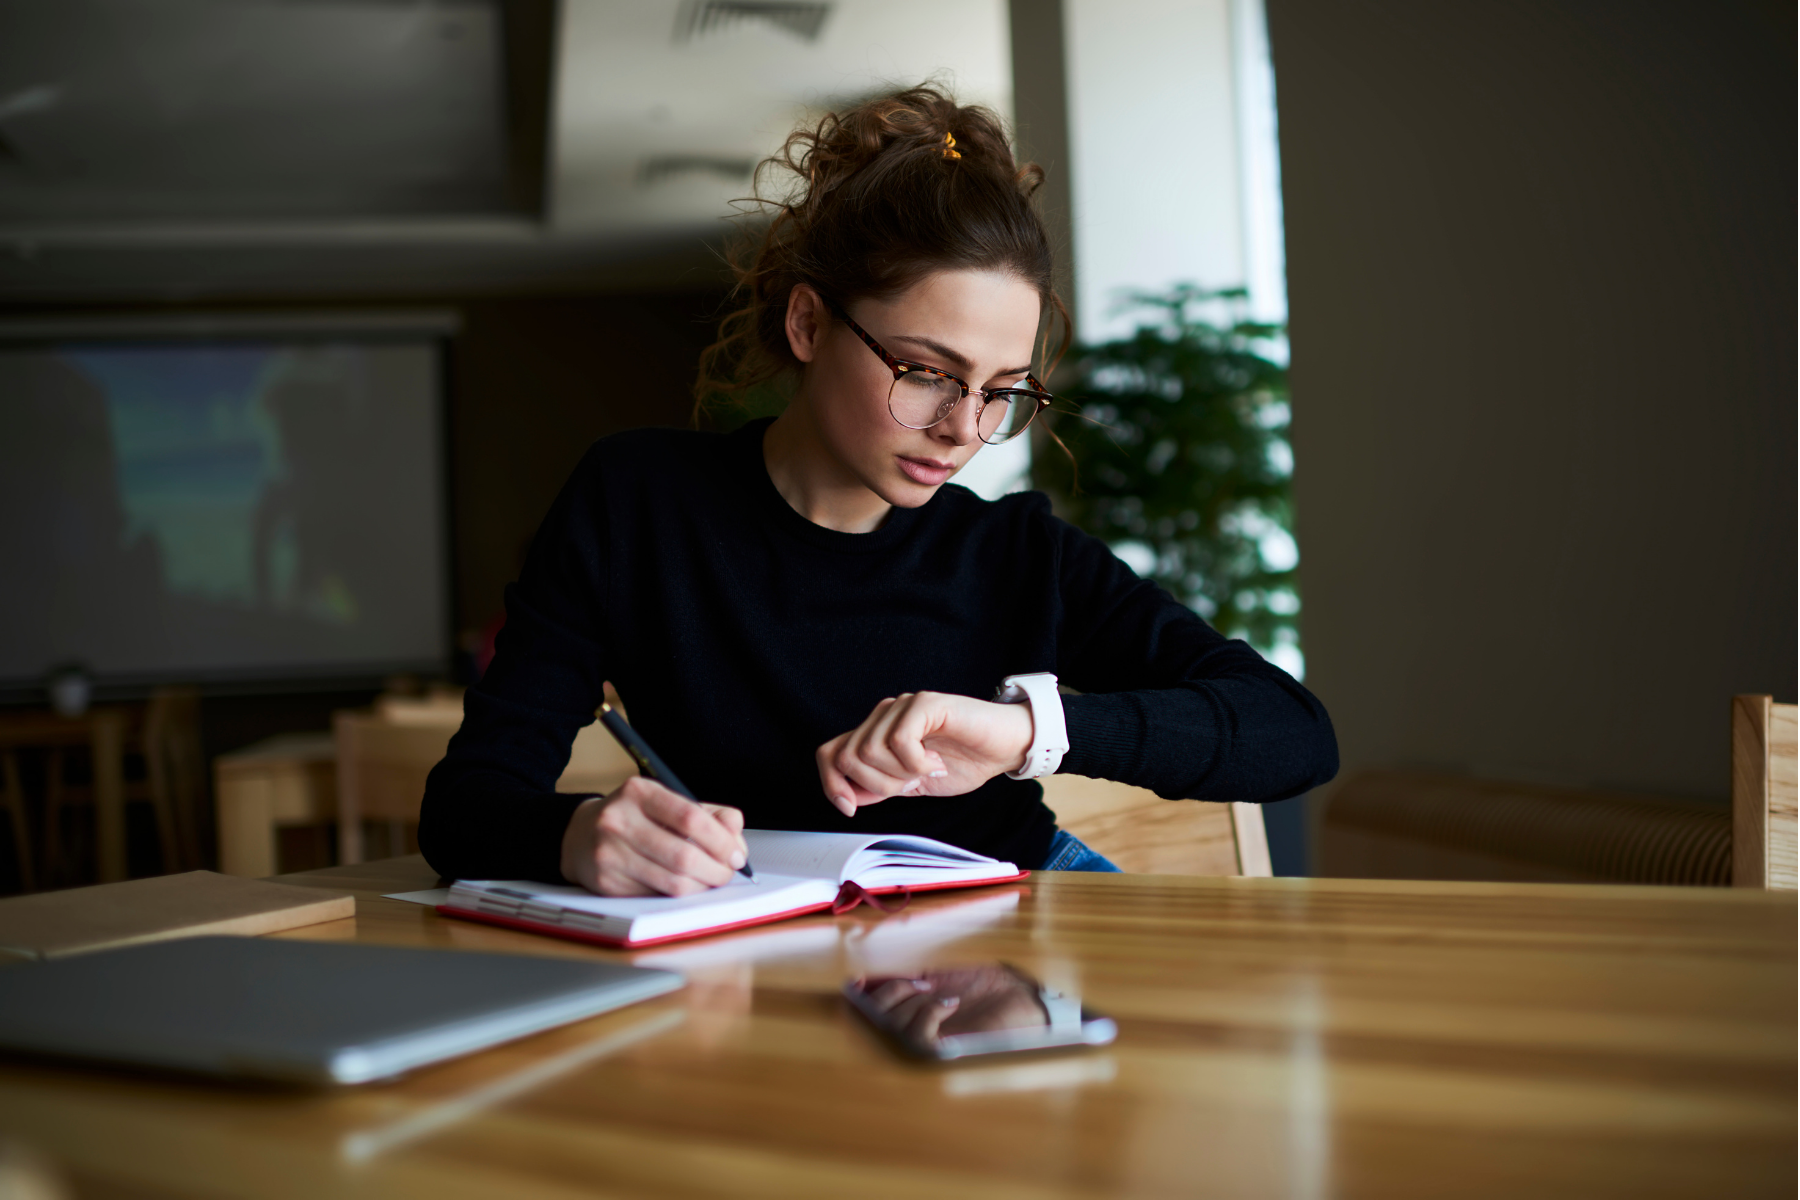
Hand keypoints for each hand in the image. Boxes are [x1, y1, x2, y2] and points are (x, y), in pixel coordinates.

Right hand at [559, 777, 747, 895]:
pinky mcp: (606, 883)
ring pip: (672, 882)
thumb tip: (736, 840)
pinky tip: (682, 886)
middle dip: (716, 871)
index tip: (736, 855)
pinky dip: (678, 896)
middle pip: (684, 856)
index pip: (691, 818)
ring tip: (709, 881)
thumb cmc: (638, 819)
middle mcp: (619, 820)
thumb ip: (711, 816)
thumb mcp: (669, 804)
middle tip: (727, 874)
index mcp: (639, 792)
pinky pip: (656, 896)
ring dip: (702, 887)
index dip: (721, 841)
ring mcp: (609, 853)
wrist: (581, 835)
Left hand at [816, 691, 1032, 816]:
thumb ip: (880, 787)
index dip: (830, 784)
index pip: (830, 753)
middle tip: (911, 784)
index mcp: (877, 734)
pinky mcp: (925, 703)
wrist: (1004, 748)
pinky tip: (936, 763)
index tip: (850, 809)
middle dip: (877, 784)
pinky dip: (917, 762)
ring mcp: (903, 706)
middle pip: (847, 756)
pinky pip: (900, 739)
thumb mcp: (912, 784)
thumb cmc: (964, 762)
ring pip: (870, 750)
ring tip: (928, 771)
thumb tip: (847, 796)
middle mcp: (884, 715)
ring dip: (900, 773)